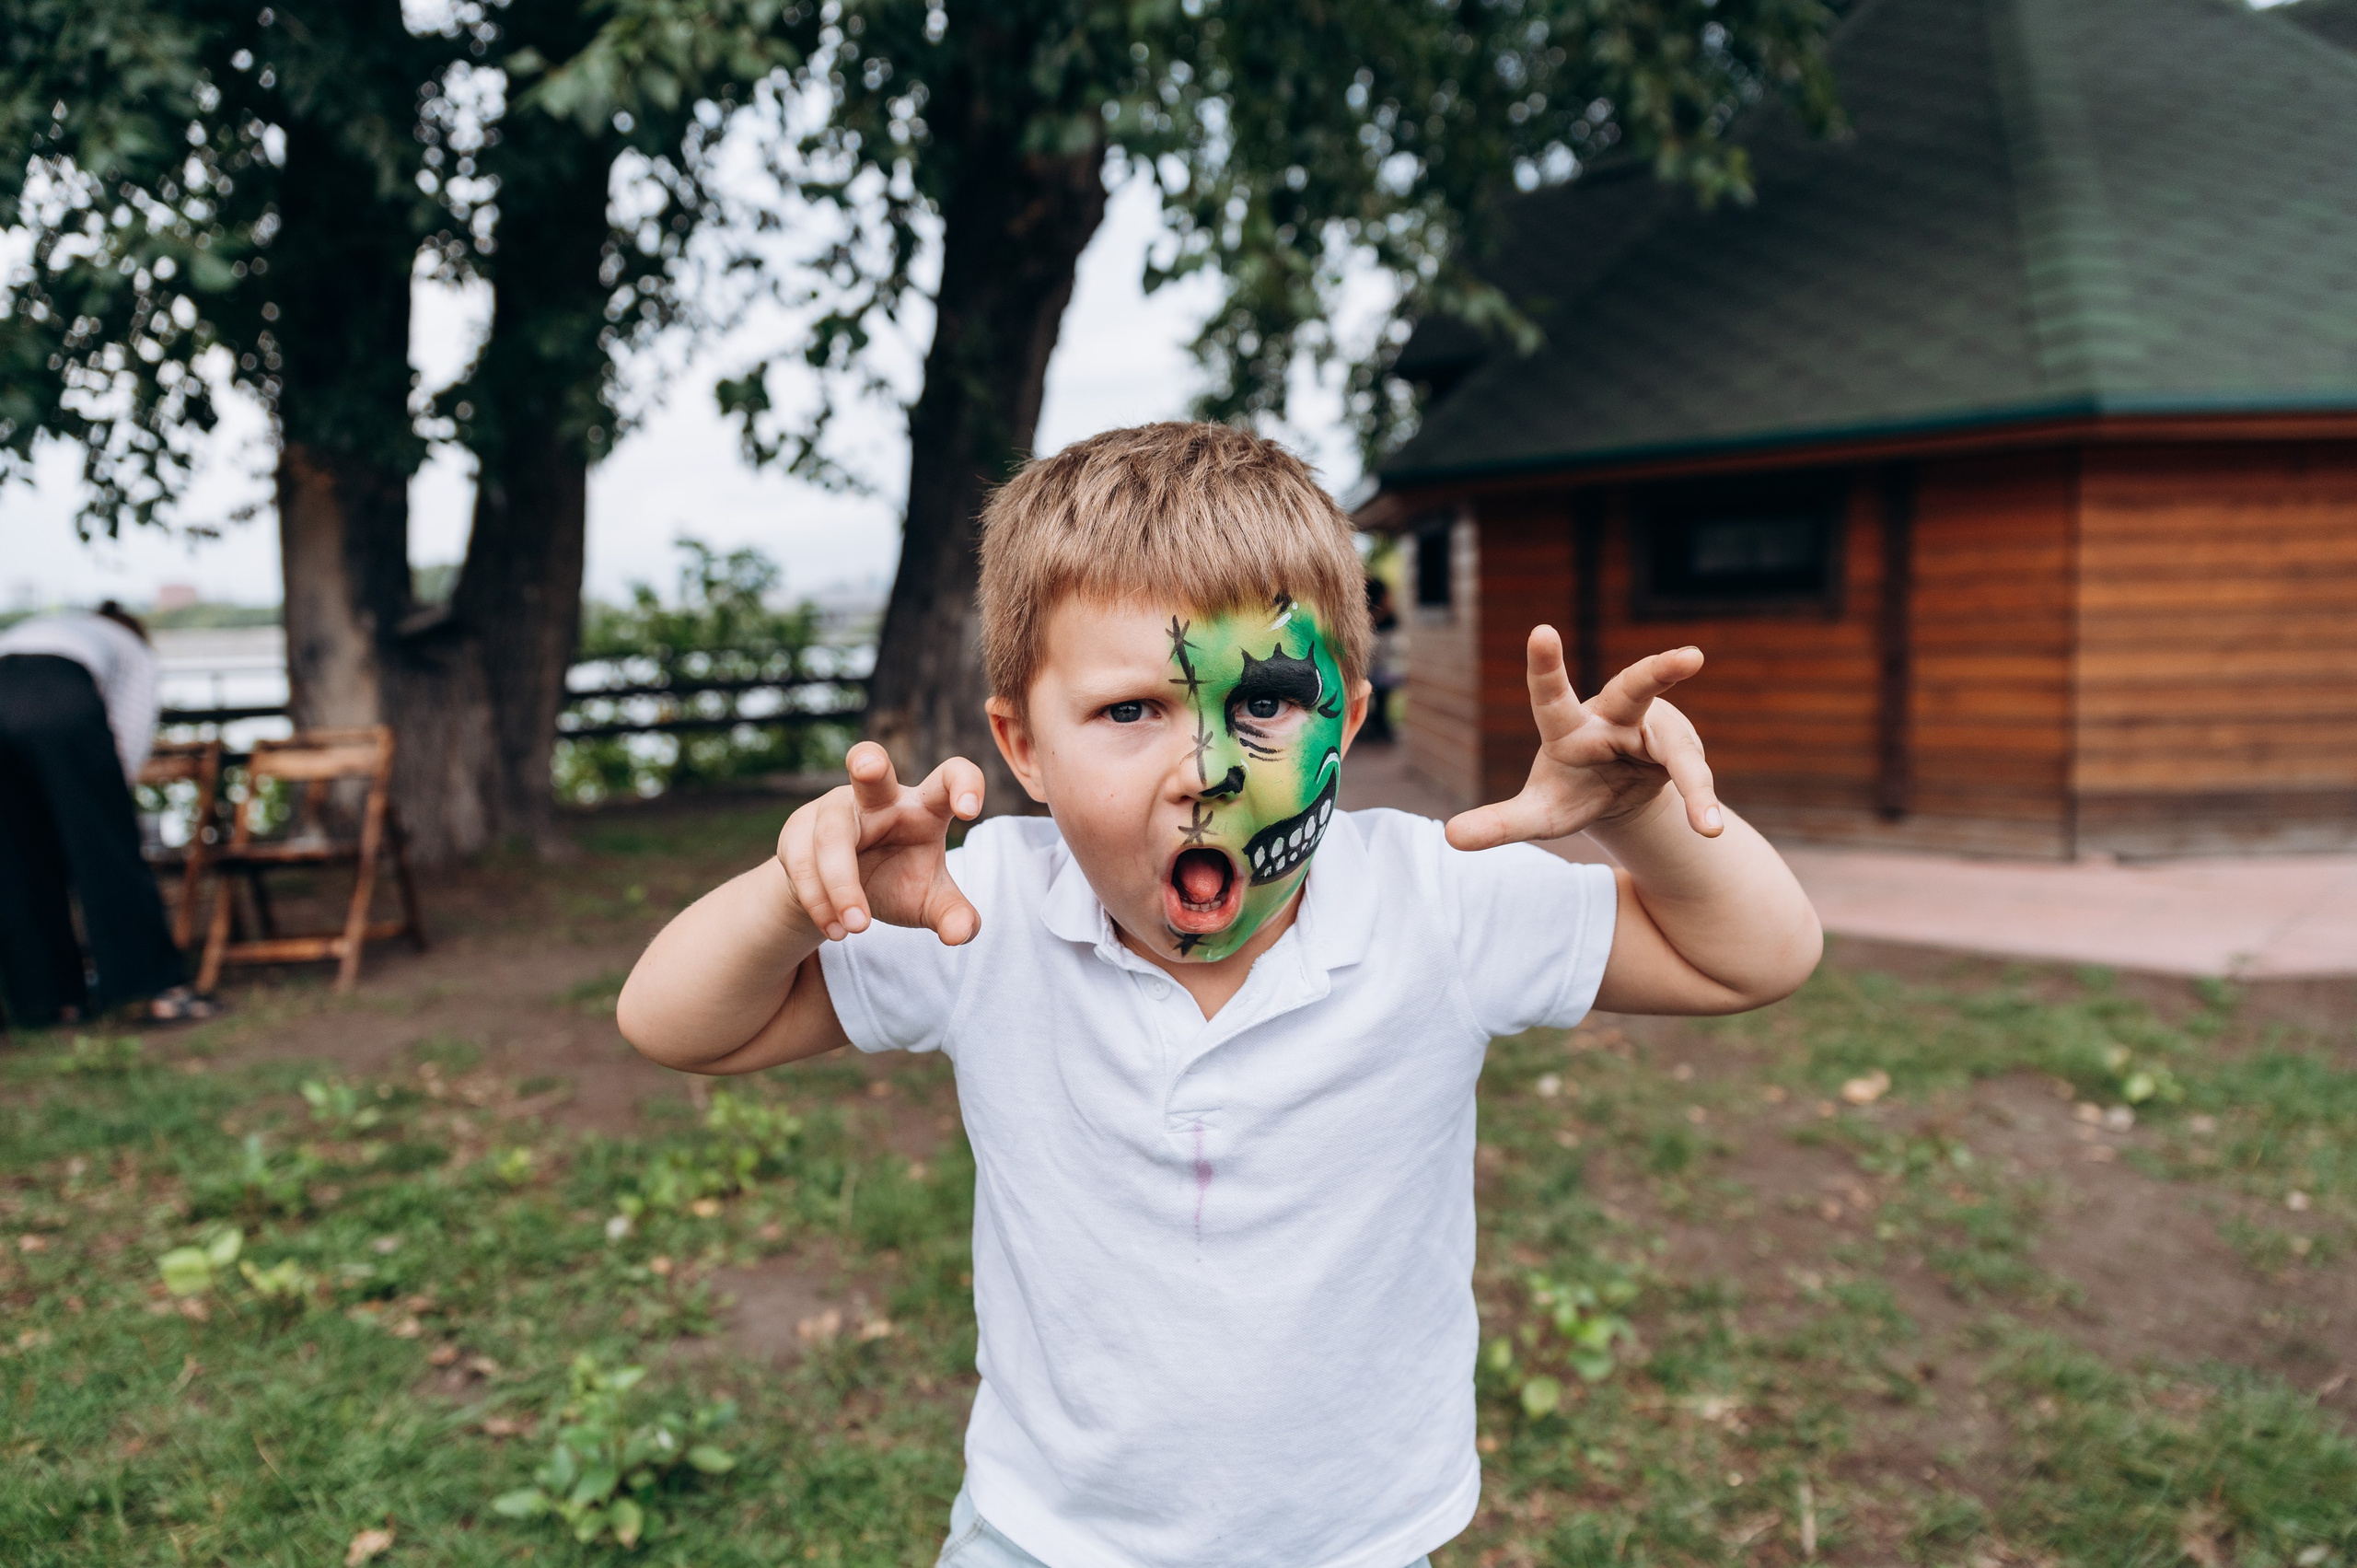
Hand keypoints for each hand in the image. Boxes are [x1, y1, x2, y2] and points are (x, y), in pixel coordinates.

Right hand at [776, 741, 983, 944]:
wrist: (836, 895)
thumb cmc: (895, 881)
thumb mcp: (929, 902)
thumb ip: (952, 915)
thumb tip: (961, 934)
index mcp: (922, 807)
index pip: (948, 777)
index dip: (962, 784)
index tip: (970, 811)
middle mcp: (877, 798)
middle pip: (870, 769)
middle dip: (868, 763)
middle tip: (869, 766)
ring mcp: (834, 809)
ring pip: (832, 836)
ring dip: (841, 885)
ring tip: (857, 928)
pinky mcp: (799, 830)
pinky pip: (802, 862)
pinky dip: (818, 900)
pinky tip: (834, 929)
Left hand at [1446, 628, 1720, 850]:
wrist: (1618, 794)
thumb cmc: (1572, 792)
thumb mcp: (1540, 815)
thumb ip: (1500, 823)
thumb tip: (1450, 837)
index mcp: (1566, 726)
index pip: (1551, 694)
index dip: (1546, 666)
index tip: (1541, 630)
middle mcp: (1613, 717)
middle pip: (1635, 688)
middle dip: (1660, 672)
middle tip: (1690, 656)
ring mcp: (1654, 730)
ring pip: (1678, 751)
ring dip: (1693, 784)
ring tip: (1705, 825)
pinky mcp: (1682, 750)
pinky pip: (1693, 778)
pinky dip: (1700, 804)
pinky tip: (1708, 830)